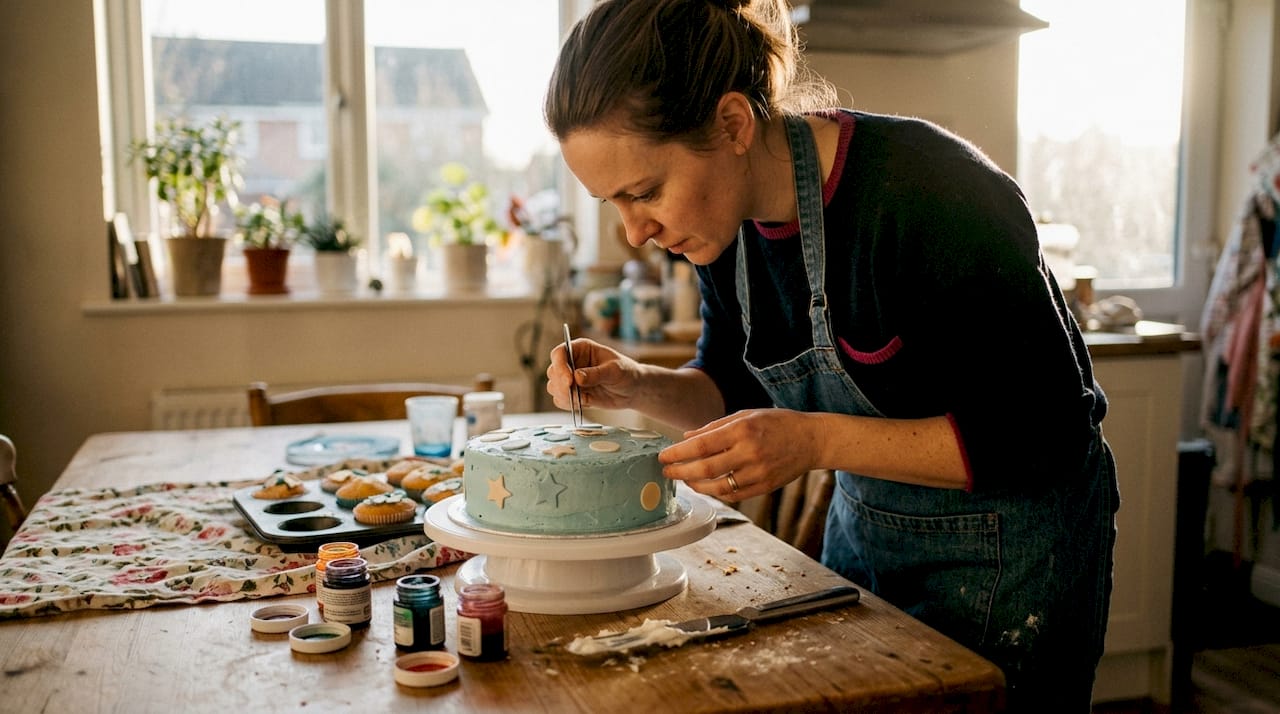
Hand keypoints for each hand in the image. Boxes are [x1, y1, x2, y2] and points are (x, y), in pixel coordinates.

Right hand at [546, 338, 643, 411]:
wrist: (633, 389)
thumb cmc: (626, 373)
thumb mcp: (615, 370)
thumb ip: (596, 374)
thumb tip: (577, 377)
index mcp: (581, 349)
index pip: (560, 353)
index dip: (560, 366)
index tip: (569, 381)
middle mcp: (572, 362)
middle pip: (553, 371)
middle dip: (561, 384)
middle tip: (576, 394)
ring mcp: (571, 378)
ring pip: (553, 387)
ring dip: (563, 395)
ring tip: (582, 399)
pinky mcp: (573, 393)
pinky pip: (560, 400)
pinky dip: (568, 404)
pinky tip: (582, 404)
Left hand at [658, 409, 823, 501]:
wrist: (811, 439)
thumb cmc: (776, 423)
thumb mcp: (745, 415)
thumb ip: (714, 428)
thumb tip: (686, 438)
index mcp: (742, 430)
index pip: (701, 445)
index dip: (678, 453)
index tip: (663, 456)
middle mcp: (749, 452)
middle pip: (705, 469)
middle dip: (679, 471)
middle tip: (666, 472)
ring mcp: (758, 472)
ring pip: (717, 487)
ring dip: (695, 485)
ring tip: (685, 479)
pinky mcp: (764, 487)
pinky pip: (733, 495)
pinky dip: (715, 492)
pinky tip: (705, 486)